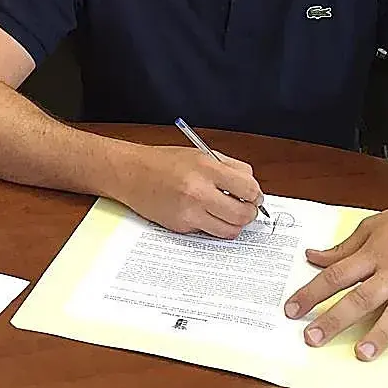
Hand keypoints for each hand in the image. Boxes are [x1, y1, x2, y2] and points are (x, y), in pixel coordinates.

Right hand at [116, 144, 264, 237]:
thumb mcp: (200, 154)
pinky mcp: (181, 226)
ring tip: (227, 213)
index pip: (248, 188)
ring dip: (234, 224)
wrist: (131, 173)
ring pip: (229, 230)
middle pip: (242, 214)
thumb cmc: (164, 162)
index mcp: (206, 168)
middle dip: (249, 213)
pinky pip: (209, 232)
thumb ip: (229, 168)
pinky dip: (212, 226)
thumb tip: (252, 187)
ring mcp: (189, 212)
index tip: (254, 196)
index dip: (256, 195)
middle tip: (245, 208)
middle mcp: (199, 191)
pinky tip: (204, 213)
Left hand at [283, 179, 387, 362]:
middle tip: (313, 337)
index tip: (291, 310)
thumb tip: (313, 257)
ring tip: (363, 353)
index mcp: (376, 254)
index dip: (311, 293)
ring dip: (381, 333)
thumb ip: (344, 247)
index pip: (336, 275)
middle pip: (361, 297)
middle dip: (335, 319)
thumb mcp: (374, 225)